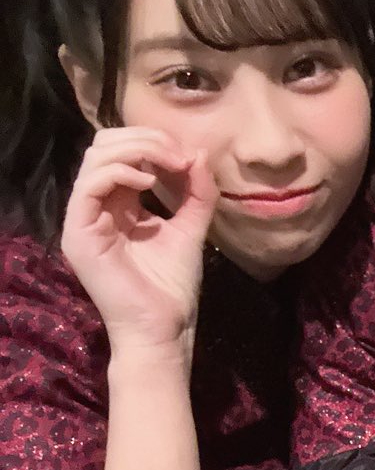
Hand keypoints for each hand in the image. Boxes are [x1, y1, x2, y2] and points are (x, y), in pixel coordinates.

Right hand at [60, 128, 215, 356]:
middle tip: (180, 155)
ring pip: (96, 158)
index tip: (190, 156)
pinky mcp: (79, 232)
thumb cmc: (172, 287)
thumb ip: (196, 193)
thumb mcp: (190, 230)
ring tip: (171, 164)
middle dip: (146, 140)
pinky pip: (90, 184)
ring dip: (138, 150)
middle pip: (105, 146)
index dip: (155, 143)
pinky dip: (121, 172)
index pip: (123, 152)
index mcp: (118, 203)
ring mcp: (84, 218)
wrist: (163, 329)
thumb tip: (200, 153)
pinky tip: (150, 181)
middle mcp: (97, 206)